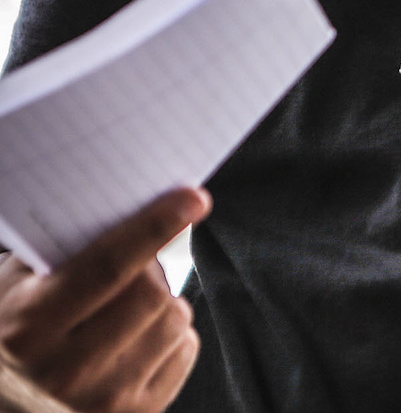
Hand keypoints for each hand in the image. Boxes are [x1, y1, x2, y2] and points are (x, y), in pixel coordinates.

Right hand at [0, 187, 210, 412]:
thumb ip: (57, 256)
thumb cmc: (7, 337)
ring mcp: (105, 398)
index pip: (107, 266)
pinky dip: (173, 333)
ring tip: (132, 304)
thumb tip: (128, 213)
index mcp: (30, 328)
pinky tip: (141, 335)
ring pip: (174, 320)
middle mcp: (68, 370)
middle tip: (140, 262)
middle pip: (150, 293)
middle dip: (154, 266)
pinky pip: (184, 351)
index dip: (153, 227)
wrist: (7, 405)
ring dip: (165, 300)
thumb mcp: (9, 292)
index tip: (191, 199)